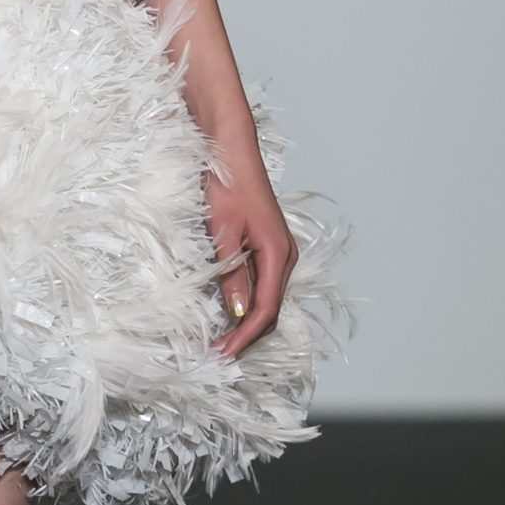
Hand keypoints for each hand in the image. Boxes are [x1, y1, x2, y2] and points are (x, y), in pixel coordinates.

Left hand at [205, 148, 297, 362]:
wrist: (231, 151)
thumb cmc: (227, 185)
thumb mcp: (223, 234)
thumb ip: (232, 275)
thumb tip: (239, 313)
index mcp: (278, 254)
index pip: (266, 309)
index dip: (245, 337)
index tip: (225, 354)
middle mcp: (284, 256)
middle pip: (271, 310)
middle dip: (248, 336)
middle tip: (220, 353)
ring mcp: (277, 251)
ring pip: (267, 298)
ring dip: (247, 322)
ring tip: (222, 339)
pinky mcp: (266, 247)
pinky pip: (262, 284)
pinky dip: (248, 303)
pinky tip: (230, 311)